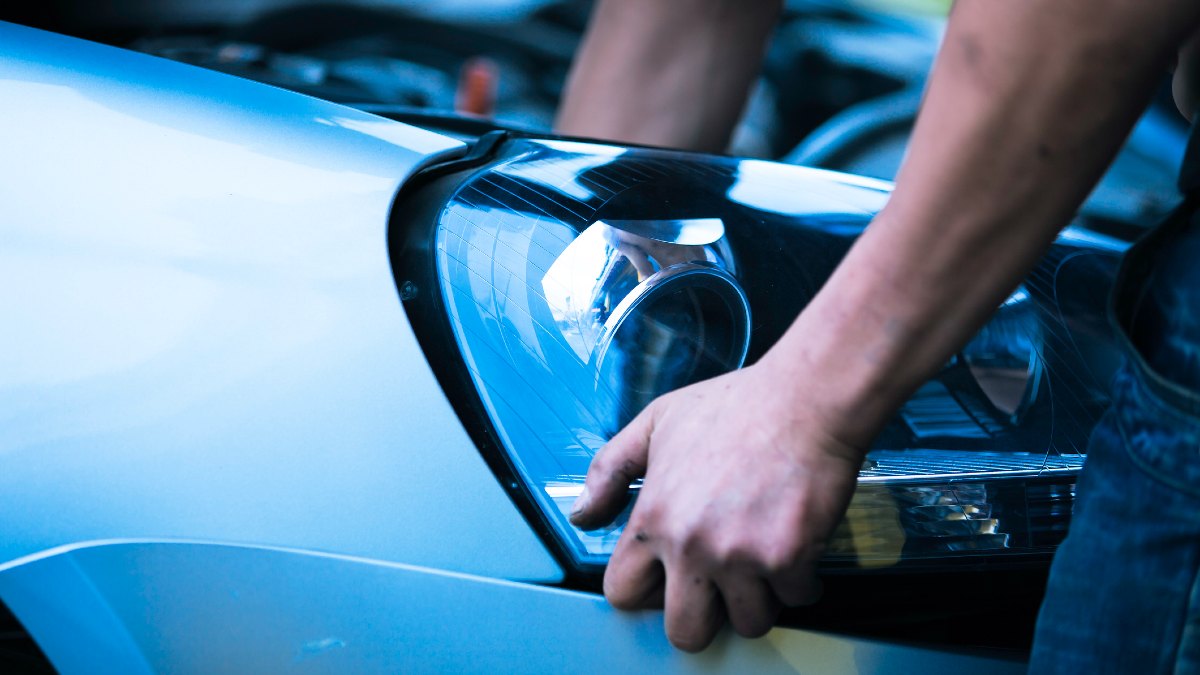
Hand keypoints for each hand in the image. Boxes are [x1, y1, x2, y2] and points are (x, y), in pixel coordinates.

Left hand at [569, 362, 864, 651]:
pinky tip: (796, 547)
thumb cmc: (736, 406)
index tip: (669, 579)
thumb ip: (609, 470)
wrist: (805, 398)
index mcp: (653, 518)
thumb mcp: (655, 423)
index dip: (648, 592)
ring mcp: (740, 556)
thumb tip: (581, 515)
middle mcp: (691, 545)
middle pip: (685, 632)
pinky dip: (801, 579)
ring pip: (749, 623)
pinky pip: (796, 598)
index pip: (623, 594)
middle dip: (705, 616)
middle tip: (720, 588)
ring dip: (759, 599)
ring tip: (761, 562)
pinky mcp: (789, 557)